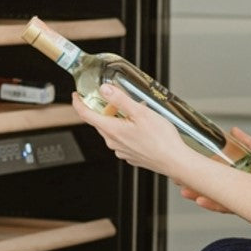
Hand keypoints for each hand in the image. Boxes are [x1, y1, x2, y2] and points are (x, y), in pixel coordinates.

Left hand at [71, 85, 192, 176]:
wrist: (174, 161)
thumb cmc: (161, 139)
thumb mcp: (140, 112)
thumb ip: (120, 99)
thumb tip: (104, 90)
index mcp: (112, 130)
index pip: (86, 115)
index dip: (78, 103)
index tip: (76, 95)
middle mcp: (113, 142)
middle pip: (100, 122)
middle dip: (104, 109)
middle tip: (116, 98)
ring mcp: (121, 150)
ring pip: (112, 130)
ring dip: (118, 119)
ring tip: (136, 112)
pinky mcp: (130, 155)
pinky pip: (122, 139)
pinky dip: (126, 130)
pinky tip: (141, 127)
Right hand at [179, 127, 250, 212]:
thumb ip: (249, 143)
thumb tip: (234, 130)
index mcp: (243, 176)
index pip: (218, 174)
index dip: (203, 172)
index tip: (188, 167)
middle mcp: (242, 189)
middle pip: (214, 188)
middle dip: (196, 185)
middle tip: (179, 181)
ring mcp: (244, 198)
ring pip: (217, 198)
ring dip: (201, 195)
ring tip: (186, 192)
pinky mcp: (249, 206)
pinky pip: (228, 206)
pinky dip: (214, 204)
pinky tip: (202, 200)